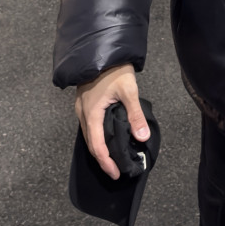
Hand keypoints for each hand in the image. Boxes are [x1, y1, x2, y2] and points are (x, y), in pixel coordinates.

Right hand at [75, 64, 149, 179]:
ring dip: (100, 149)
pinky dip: (98, 137)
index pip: (97, 146)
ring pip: (89, 135)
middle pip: (91, 143)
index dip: (106, 162)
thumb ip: (135, 115)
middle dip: (103, 159)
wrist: (102, 52)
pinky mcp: (85, 104)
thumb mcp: (129, 91)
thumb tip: (142, 137)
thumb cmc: (115, 70)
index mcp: (91, 113)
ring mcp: (82, 109)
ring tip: (113, 158)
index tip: (116, 173)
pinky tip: (107, 139)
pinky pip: (89, 126)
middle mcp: (83, 113)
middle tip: (116, 170)